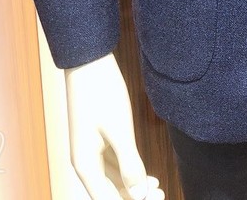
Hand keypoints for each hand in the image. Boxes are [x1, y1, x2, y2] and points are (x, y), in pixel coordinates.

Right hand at [65, 53, 164, 198]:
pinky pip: (113, 166)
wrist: (89, 61)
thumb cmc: (101, 92)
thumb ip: (130, 164)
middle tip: (162, 193)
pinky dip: (130, 173)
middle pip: (109, 194)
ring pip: (113, 182)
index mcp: (85, 166)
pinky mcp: (98, 139)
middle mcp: (85, 163)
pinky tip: (149, 176)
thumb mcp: (119, 129)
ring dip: (134, 188)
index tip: (157, 198)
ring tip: (159, 187)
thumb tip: (140, 194)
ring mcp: (91, 151)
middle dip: (135, 197)